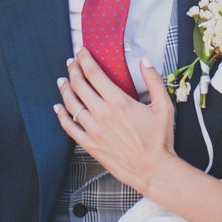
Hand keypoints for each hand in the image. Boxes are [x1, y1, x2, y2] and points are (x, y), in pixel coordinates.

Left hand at [54, 51, 175, 192]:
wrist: (153, 170)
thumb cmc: (159, 140)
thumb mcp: (164, 106)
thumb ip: (154, 80)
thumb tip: (145, 61)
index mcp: (118, 102)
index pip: (94, 73)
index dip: (84, 59)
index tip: (81, 52)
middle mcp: (102, 114)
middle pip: (79, 85)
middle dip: (73, 70)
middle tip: (71, 63)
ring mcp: (93, 130)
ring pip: (71, 104)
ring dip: (65, 89)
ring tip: (62, 80)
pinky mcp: (90, 144)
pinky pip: (69, 127)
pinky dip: (61, 115)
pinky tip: (58, 108)